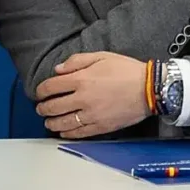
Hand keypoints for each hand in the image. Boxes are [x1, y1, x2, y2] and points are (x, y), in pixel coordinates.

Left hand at [34, 52, 149, 138]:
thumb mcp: (101, 56)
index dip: (40, 91)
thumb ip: (76, 61)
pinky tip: (63, 131)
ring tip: (48, 121)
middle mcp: (83, 98)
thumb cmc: (127, 70)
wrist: (149, 89)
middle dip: (43, 108)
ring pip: (63, 123)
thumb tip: (58, 69)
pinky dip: (67, 133)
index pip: (50, 87)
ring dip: (51, 123)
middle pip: (53, 107)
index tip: (39, 93)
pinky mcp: (101, 127)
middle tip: (40, 108)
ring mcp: (91, 115)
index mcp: (81, 79)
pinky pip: (79, 133)